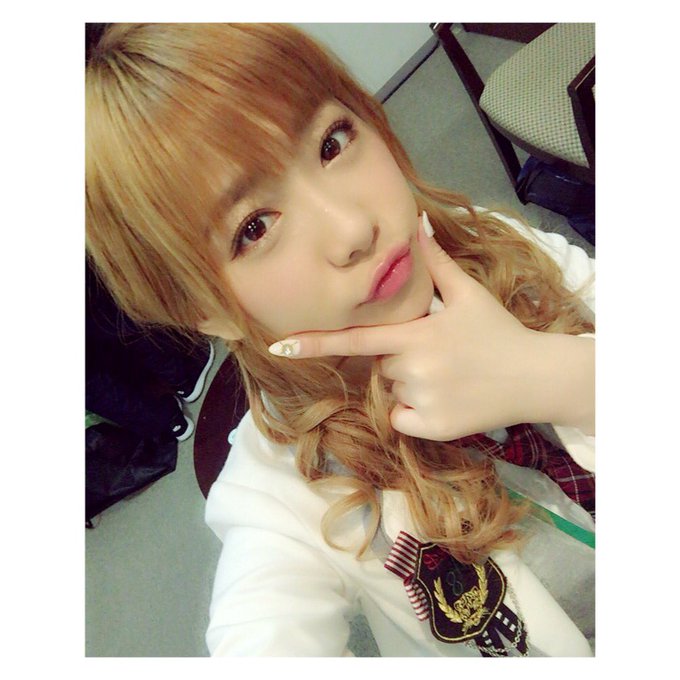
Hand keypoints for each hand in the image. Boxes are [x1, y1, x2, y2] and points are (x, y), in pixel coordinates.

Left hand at [268, 213, 593, 439]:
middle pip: (380, 364)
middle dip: (399, 357)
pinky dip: (415, 412)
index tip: (278, 348)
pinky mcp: (432, 429)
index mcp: (417, 335)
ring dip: (409, 384)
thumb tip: (416, 222)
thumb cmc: (498, 331)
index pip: (355, 340)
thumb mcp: (469, 293)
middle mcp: (414, 370)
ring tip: (449, 375)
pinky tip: (446, 398)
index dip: (314, 344)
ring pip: (391, 391)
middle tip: (439, 353)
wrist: (535, 377)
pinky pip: (401, 418)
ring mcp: (423, 402)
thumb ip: (434, 261)